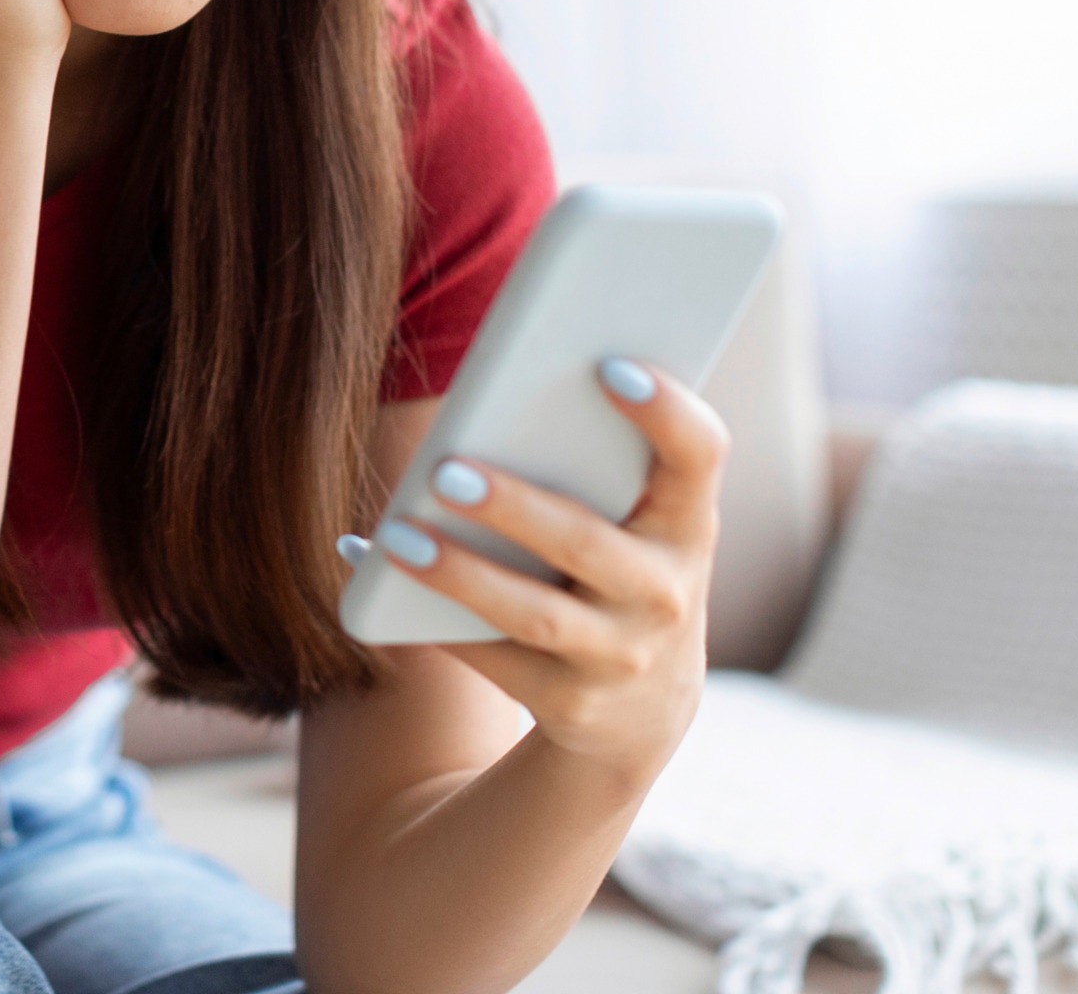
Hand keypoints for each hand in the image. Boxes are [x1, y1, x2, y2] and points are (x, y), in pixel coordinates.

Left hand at [370, 360, 726, 791]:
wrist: (644, 712)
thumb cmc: (624, 570)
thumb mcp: (641, 524)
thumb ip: (601, 463)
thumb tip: (493, 393)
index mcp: (688, 523)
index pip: (698, 456)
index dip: (666, 411)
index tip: (609, 365)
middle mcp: (666, 593)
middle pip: (584, 542)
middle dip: (512, 507)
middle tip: (445, 470)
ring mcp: (620, 656)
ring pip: (533, 614)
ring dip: (460, 574)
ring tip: (397, 535)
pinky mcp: (569, 703)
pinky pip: (491, 656)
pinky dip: (429, 618)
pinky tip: (379, 573)